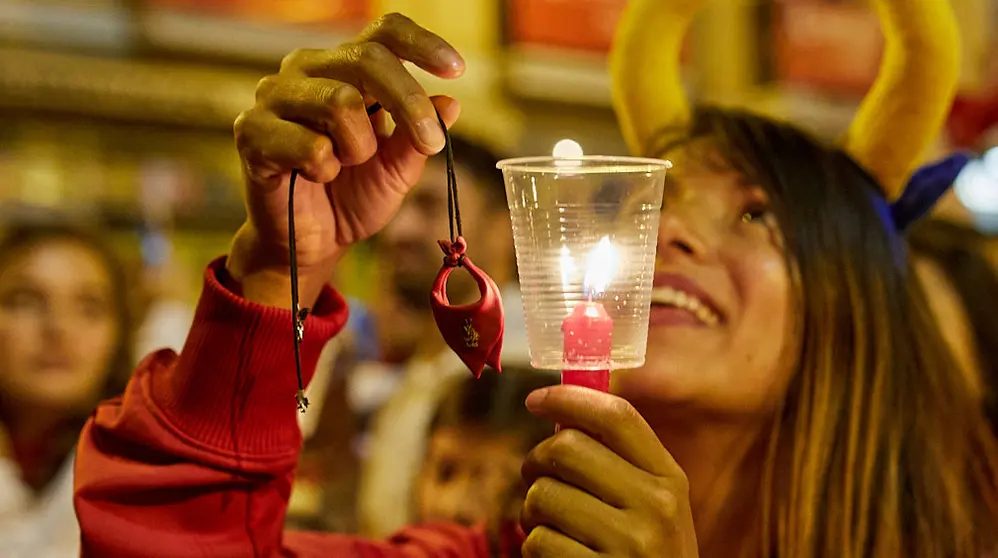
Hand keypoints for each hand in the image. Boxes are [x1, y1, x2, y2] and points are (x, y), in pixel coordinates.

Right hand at [229, 13, 463, 306]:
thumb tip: (450, 104)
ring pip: (339, 101)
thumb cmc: (352, 196)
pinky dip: (325, 169)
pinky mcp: (252, 132)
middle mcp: (306, 70)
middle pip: (367, 59)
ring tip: (348, 164)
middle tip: (429, 144)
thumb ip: (417, 136)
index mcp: (344, 68)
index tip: (456, 69)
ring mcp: (274, 97)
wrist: (313, 242)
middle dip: (409, 104)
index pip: (383, 32)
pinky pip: (309, 144)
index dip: (421, 43)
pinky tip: (315, 176)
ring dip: (359, 147)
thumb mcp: (397, 169)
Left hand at [520, 386, 698, 556]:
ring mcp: (629, 545)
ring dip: (532, 510)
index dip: (569, 398)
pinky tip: (557, 556)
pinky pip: (538, 541)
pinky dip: (535, 546)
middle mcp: (657, 508)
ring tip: (551, 524)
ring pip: (543, 495)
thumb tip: (559, 407)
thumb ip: (617, 460)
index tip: (536, 399)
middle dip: (536, 460)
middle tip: (536, 474)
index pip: (617, 416)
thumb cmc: (643, 554)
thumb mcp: (652, 505)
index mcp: (670, 480)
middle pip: (566, 448)